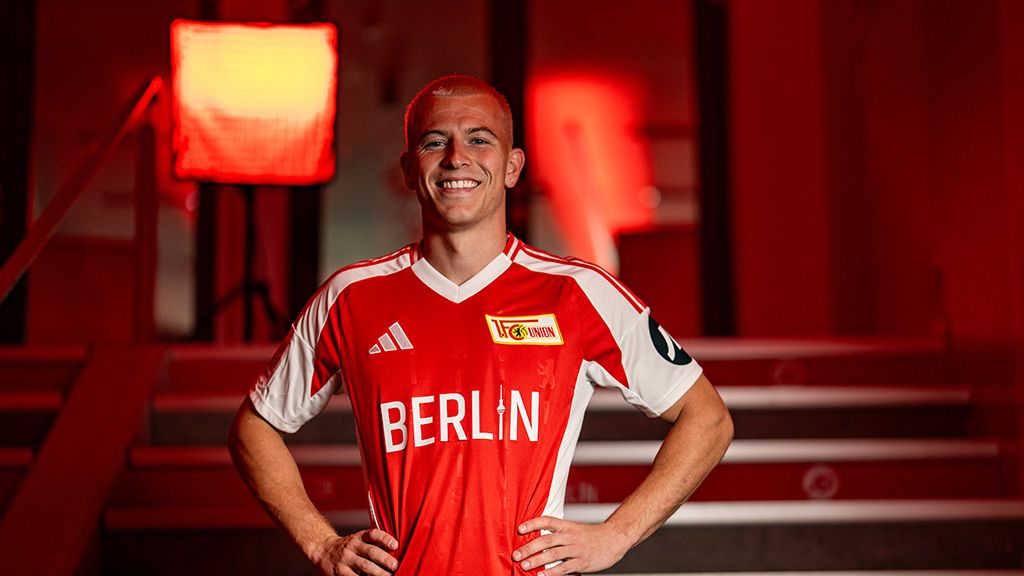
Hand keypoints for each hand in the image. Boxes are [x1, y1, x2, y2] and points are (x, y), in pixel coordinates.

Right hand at [310, 529, 398, 575]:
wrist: (322, 551)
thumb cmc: (348, 548)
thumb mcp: (358, 541)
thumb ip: (373, 545)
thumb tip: (395, 553)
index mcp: (358, 537)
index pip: (373, 534)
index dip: (385, 538)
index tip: (395, 545)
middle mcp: (352, 546)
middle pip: (371, 551)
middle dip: (385, 559)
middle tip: (396, 566)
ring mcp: (345, 560)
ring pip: (364, 566)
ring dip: (378, 573)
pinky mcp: (340, 573)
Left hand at [511, 516, 630, 574]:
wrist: (614, 539)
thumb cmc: (591, 536)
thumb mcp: (574, 529)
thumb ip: (558, 534)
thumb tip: (537, 540)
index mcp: (567, 526)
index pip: (547, 521)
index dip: (533, 524)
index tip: (520, 528)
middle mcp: (570, 536)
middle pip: (546, 540)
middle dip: (529, 547)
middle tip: (516, 554)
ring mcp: (576, 549)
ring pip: (553, 554)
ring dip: (537, 560)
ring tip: (525, 565)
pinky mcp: (582, 562)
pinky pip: (564, 567)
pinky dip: (551, 572)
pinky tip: (541, 575)